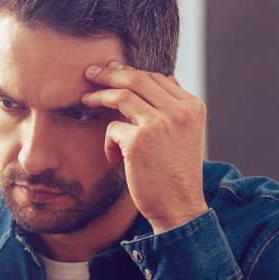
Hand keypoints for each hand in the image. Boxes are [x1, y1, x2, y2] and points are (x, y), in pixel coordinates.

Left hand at [82, 61, 207, 233]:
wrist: (179, 208)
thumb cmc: (176, 175)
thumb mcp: (185, 136)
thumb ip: (173, 110)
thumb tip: (161, 79)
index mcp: (193, 107)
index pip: (158, 78)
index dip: (132, 72)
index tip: (113, 71)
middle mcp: (179, 111)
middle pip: (138, 79)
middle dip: (110, 73)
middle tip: (90, 73)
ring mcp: (160, 123)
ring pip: (122, 96)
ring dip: (99, 96)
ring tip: (85, 100)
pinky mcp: (139, 140)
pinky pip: (112, 128)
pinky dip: (108, 142)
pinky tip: (115, 159)